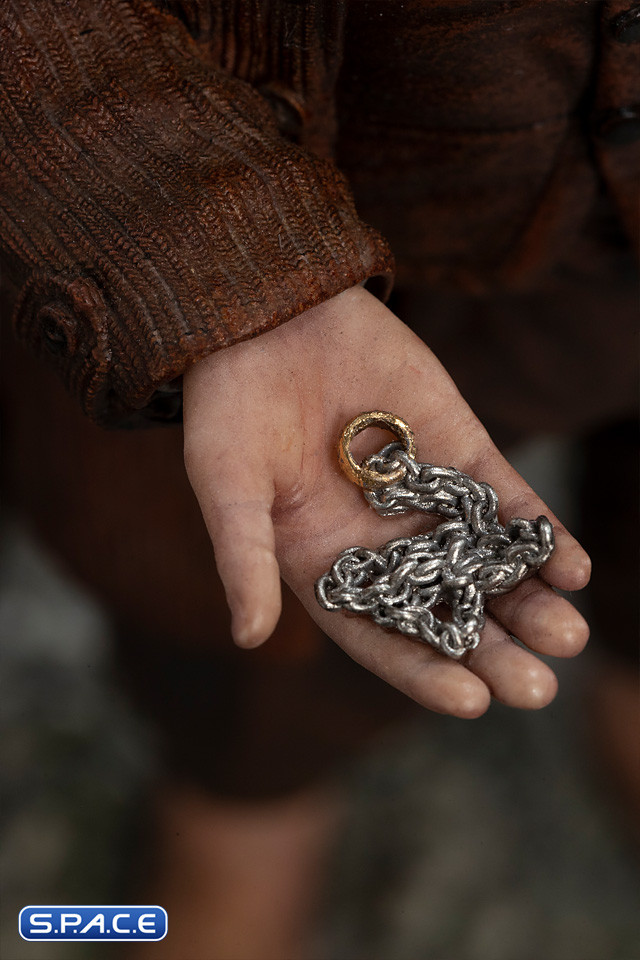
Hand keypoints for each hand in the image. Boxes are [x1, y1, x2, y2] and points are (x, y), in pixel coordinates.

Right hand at [183, 285, 589, 717]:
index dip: (424, 670)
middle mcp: (380, 541)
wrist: (269, 315)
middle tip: (538, 688)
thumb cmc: (230, 405)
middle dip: (492, 649)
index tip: (471, 701)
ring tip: (570, 634)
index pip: (380, 634)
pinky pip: (506, 497)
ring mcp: (425, 496)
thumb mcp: (226, 483)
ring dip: (529, 600)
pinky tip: (574, 567)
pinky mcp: (459, 446)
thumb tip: (248, 637)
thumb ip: (244, 556)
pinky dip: (539, 531)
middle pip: (444, 608)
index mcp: (324, 564)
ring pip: (484, 561)